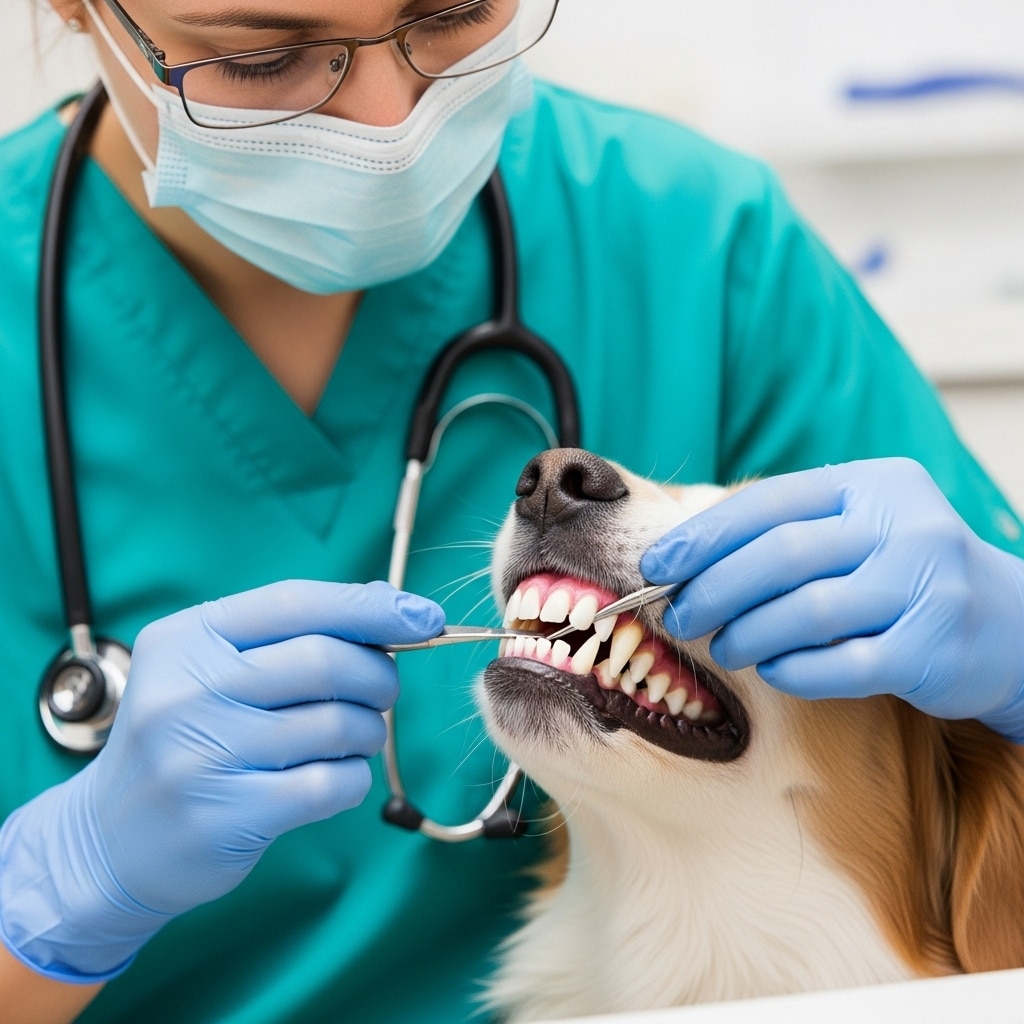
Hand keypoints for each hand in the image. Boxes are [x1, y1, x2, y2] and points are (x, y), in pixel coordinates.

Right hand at [0, 580, 443, 980]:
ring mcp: (202, 756)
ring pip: (338, 724)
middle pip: (326, 660)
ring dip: (368, 730)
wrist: (110, 839)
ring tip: (353, 736)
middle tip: (383, 691)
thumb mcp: (212, 667)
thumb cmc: (186, 736)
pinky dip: (354, 777)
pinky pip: (333, 783)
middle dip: (378, 674)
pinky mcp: (226, 816)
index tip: (425, 617)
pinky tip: (334, 776)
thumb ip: (292, 633)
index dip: (371, 606)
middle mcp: (188, 690)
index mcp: (187, 638)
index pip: (296, 602)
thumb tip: (390, 605)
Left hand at [640, 458, 1023, 739]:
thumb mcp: (856, 528)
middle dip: (713, 590)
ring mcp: (924, 586)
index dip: (703, 537)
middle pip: (781, 556)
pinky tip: (772, 671)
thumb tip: (683, 560)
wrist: (1009, 624)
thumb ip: (785, 532)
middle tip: (677, 616)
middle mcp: (904, 526)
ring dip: (746, 634)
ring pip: (807, 612)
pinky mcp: (933, 649)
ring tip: (722, 647)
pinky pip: (840, 665)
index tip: (657, 567)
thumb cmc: (902, 573)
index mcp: (873, 485)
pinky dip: (792, 671)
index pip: (768, 503)